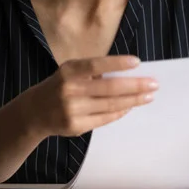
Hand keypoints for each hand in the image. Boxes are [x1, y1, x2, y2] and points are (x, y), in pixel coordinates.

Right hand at [18, 55, 156, 137]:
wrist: (34, 112)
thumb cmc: (60, 86)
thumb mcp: (70, 72)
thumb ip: (93, 72)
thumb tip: (128, 74)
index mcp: (69, 71)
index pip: (96, 65)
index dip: (117, 63)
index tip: (137, 62)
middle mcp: (69, 90)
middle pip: (109, 88)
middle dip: (135, 86)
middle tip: (154, 84)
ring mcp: (72, 110)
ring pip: (110, 105)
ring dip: (133, 100)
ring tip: (148, 96)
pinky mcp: (76, 126)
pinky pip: (104, 118)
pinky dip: (120, 111)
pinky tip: (131, 106)